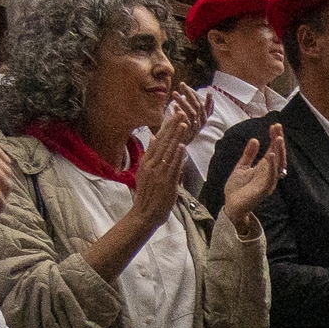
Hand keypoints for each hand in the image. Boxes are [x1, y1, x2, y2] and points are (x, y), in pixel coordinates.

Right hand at [122, 100, 191, 234]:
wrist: (144, 214)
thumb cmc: (148, 194)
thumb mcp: (145, 171)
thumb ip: (151, 154)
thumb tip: (153, 137)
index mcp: (146, 162)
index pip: (158, 140)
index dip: (166, 127)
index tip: (173, 114)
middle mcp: (151, 165)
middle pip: (163, 142)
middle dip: (172, 127)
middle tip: (180, 113)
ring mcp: (158, 173)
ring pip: (168, 152)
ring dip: (176, 137)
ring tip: (183, 124)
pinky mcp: (166, 182)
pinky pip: (172, 167)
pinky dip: (177, 156)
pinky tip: (182, 146)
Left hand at [218, 125, 281, 229]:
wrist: (231, 206)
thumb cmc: (237, 189)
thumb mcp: (241, 166)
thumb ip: (248, 154)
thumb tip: (255, 139)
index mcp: (264, 168)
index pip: (273, 150)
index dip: (274, 138)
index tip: (274, 126)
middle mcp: (269, 174)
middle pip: (278, 156)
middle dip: (279, 142)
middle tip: (278, 128)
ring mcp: (268, 182)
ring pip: (277, 165)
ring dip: (278, 151)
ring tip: (278, 138)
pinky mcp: (264, 190)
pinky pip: (270, 177)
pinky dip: (272, 166)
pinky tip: (270, 155)